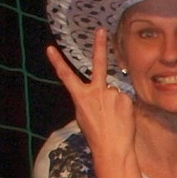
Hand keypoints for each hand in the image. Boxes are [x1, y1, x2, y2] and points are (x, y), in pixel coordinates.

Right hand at [47, 33, 136, 157]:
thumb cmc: (95, 133)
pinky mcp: (126, 98)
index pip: (66, 76)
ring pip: (114, 92)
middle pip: (98, 64)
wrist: (112, 147)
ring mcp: (113, 94)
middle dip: (99, 45)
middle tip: (101, 30)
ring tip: (113, 118)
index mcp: (81, 97)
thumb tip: (101, 92)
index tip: (50, 49)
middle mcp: (97, 91)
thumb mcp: (84, 115)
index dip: (57, 62)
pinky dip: (123, 107)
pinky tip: (121, 118)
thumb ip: (90, 99)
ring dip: (114, 102)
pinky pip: (124, 99)